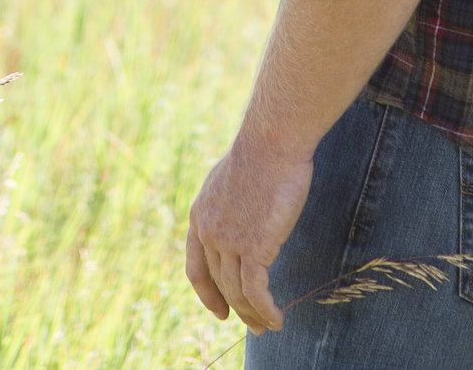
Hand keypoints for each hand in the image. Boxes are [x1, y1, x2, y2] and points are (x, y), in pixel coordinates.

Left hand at [185, 140, 312, 331]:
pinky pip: (256, 290)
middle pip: (219, 283)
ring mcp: (229, 241)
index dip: (206, 293)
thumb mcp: (230, 181)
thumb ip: (227, 206)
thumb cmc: (260, 156)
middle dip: (235, 308)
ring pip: (237, 291)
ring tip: (267, 327)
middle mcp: (209, 232)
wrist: (271, 144)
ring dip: (253, 315)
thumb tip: (238, 218)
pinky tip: (276, 318)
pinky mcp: (255, 247)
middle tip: (252, 326)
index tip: (219, 310)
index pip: (196, 267)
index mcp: (199, 216)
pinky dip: (265, 309)